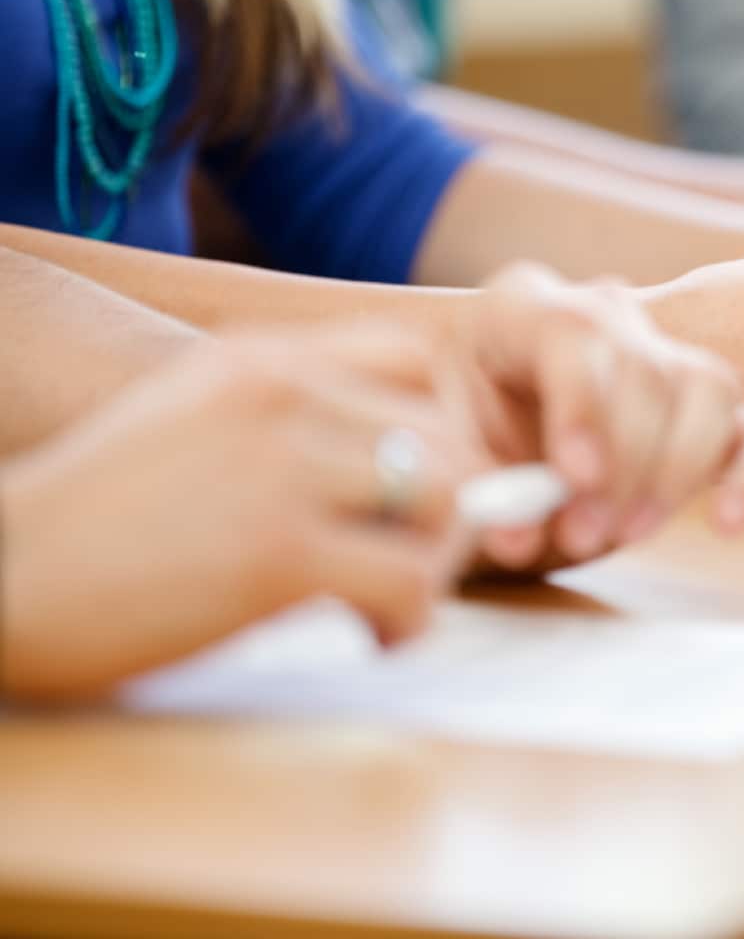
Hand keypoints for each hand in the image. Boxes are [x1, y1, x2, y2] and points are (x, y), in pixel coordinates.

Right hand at [1, 327, 490, 701]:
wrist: (0, 580)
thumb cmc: (98, 524)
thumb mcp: (191, 423)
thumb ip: (292, 425)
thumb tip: (409, 472)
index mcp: (257, 359)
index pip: (412, 363)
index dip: (436, 432)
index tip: (409, 495)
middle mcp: (279, 393)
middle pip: (445, 437)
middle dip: (445, 512)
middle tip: (408, 566)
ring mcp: (280, 467)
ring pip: (443, 500)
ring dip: (434, 563)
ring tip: (387, 602)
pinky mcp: (278, 551)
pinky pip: (409, 580)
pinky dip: (408, 621)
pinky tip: (370, 637)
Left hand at [451, 263, 743, 567]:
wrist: (474, 449)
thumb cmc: (452, 444)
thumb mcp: (441, 457)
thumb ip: (474, 490)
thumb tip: (518, 534)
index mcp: (522, 308)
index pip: (574, 331)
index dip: (582, 402)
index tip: (575, 476)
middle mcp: (605, 317)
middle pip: (645, 367)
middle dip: (623, 461)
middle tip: (583, 534)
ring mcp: (665, 360)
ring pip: (708, 388)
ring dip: (675, 473)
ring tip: (626, 535)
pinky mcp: (711, 418)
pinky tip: (727, 525)